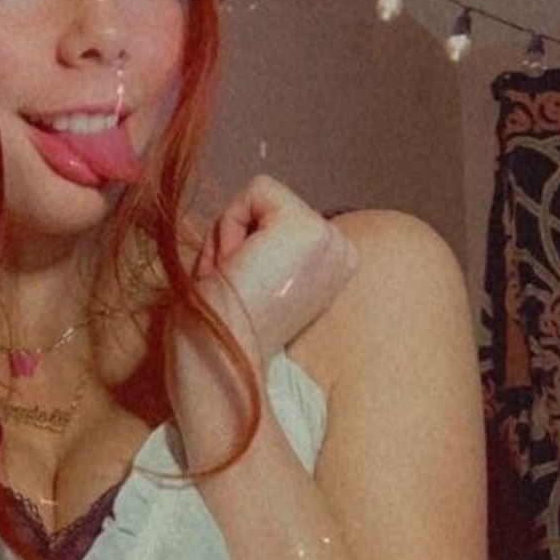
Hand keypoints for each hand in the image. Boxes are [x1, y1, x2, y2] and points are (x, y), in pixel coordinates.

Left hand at [167, 176, 355, 454]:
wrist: (217, 368)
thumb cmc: (218, 334)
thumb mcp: (253, 277)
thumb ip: (261, 246)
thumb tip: (246, 215)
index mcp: (334, 267)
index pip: (275, 219)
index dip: (243, 250)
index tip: (241, 294)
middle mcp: (342, 251)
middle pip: (267, 204)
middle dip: (235, 241)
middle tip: (234, 291)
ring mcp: (330, 239)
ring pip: (259, 199)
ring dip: (228, 240)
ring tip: (235, 287)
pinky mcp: (308, 229)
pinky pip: (255, 191)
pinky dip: (228, 228)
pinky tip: (236, 272)